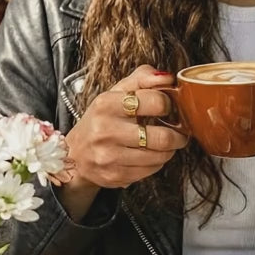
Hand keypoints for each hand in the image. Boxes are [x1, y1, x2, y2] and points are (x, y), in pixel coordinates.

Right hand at [57, 66, 186, 218]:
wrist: (75, 154)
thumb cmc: (102, 119)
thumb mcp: (116, 92)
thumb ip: (143, 78)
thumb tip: (168, 78)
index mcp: (106, 104)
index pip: (155, 102)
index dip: (168, 104)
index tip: (167, 107)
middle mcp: (105, 131)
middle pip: (162, 137)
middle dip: (178, 135)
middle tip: (179, 131)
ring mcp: (109, 156)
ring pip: (160, 156)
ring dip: (169, 150)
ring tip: (165, 143)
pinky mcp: (115, 175)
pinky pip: (151, 170)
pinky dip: (157, 162)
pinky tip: (149, 155)